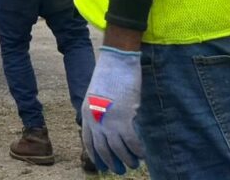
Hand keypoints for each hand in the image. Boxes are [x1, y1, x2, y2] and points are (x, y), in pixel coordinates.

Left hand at [81, 46, 144, 174]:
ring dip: (126, 159)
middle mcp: (95, 120)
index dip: (95, 155)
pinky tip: (142, 154)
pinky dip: (137, 150)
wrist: (117, 62)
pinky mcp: (124, 118)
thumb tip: (109, 125)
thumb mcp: (97, 93)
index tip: (101, 165)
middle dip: (110, 162)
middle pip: (102, 149)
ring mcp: (109, 120)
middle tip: (119, 170)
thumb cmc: (110, 74)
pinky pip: (131, 142)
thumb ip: (100, 110)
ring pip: (117, 149)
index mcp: (87, 113)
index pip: (88, 141)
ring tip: (133, 165)